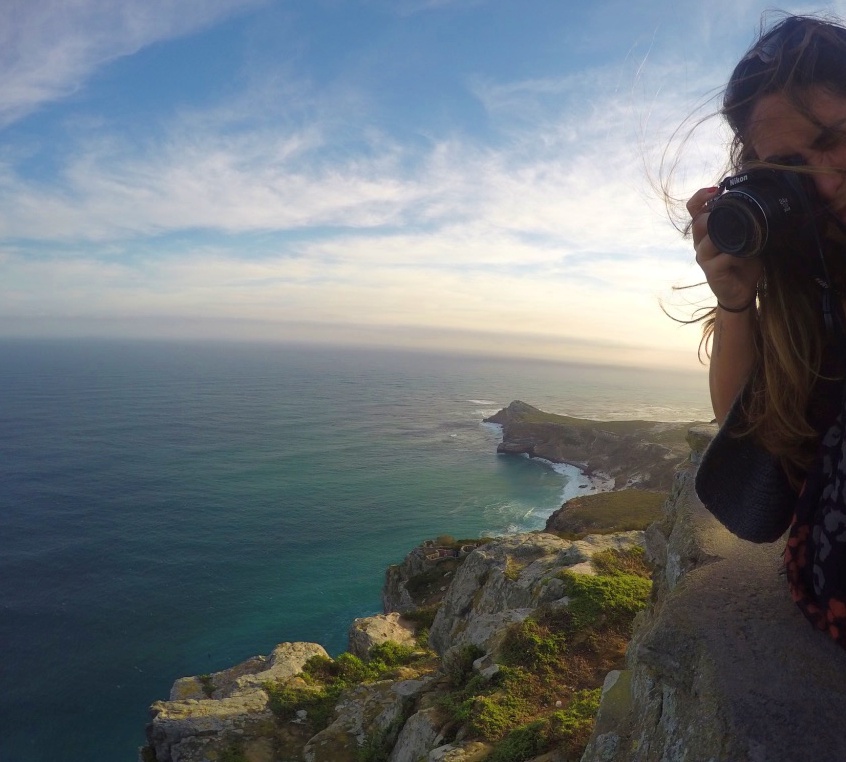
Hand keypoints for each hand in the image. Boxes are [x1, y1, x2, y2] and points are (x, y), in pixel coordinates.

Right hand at [687, 187, 762, 309]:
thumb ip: (742, 222)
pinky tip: (745, 256)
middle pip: (698, 222)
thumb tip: (756, 199)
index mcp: (706, 232)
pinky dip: (735, 255)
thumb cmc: (743, 263)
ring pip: (706, 239)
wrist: (742, 291)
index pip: (694, 209)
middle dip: (713, 215)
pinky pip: (720, 258)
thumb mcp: (744, 238)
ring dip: (724, 235)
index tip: (716, 189)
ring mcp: (704, 258)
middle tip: (732, 213)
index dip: (700, 196)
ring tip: (742, 236)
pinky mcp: (711, 271)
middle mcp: (700, 243)